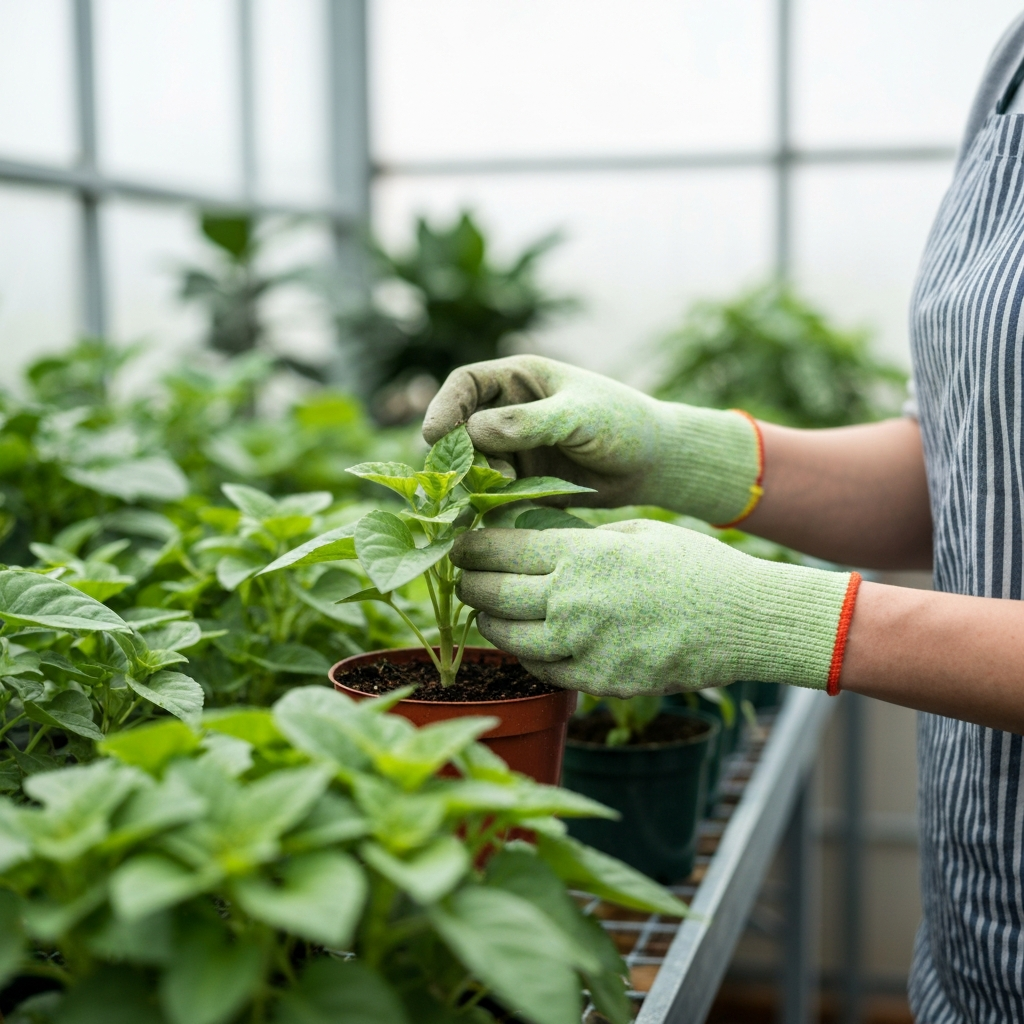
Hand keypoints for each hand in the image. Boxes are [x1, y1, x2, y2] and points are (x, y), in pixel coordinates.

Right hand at [423, 355, 761, 524]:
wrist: (654, 464)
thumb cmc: (623, 423)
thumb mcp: (578, 416)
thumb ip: (529, 422)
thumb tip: (474, 431)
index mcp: (518, 380)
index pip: (466, 385)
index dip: (443, 407)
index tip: (433, 435)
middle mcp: (507, 413)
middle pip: (460, 431)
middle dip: (461, 454)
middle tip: (476, 477)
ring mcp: (512, 450)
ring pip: (473, 467)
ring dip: (478, 483)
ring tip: (509, 490)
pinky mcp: (521, 483)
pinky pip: (492, 495)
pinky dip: (491, 505)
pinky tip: (504, 513)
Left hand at [452, 520, 858, 696]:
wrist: (742, 620)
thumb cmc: (693, 566)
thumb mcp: (634, 532)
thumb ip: (580, 539)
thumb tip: (534, 541)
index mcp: (580, 554)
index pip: (499, 551)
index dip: (471, 548)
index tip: (461, 546)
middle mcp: (571, 600)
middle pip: (492, 594)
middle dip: (468, 584)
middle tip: (463, 579)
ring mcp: (582, 645)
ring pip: (508, 638)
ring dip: (489, 623)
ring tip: (486, 611)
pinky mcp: (598, 681)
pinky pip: (542, 670)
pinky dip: (527, 655)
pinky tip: (528, 642)